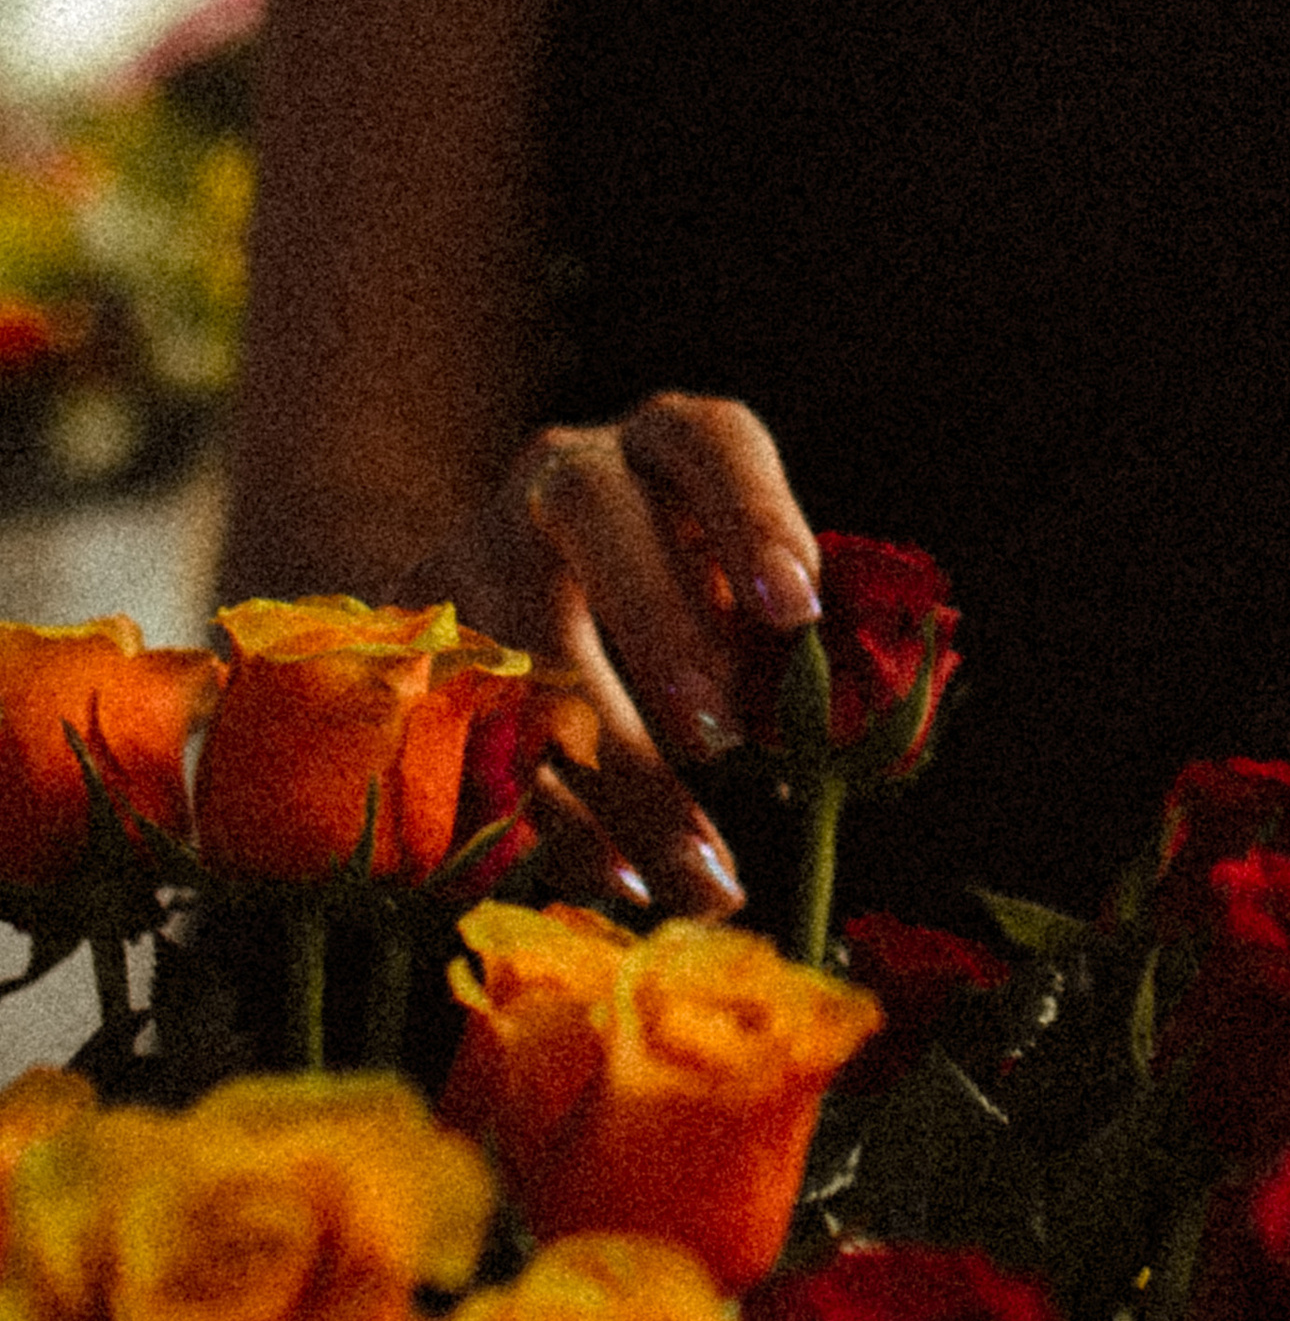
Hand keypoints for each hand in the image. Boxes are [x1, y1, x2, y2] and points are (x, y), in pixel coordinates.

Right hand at [401, 395, 821, 916]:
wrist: (504, 593)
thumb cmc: (680, 602)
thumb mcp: (737, 603)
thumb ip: (786, 645)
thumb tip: (848, 739)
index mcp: (663, 448)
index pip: (709, 441)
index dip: (755, 515)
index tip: (798, 610)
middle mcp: (561, 474)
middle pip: (594, 516)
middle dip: (656, 624)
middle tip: (718, 738)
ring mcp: (473, 546)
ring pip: (525, 641)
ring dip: (616, 769)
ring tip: (702, 874)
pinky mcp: (411, 636)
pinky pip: (467, 729)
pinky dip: (549, 817)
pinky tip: (621, 880)